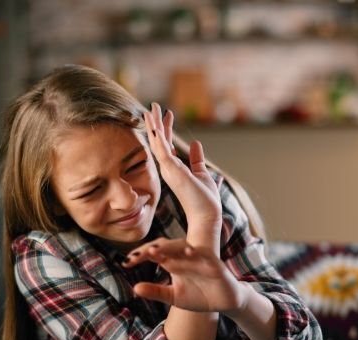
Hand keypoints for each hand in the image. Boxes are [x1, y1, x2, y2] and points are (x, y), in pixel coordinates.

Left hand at [124, 237, 245, 312]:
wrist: (225, 302)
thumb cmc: (199, 296)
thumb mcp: (174, 297)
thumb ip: (156, 292)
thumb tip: (135, 288)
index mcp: (174, 264)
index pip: (155, 254)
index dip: (141, 256)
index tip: (126, 263)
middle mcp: (185, 258)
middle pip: (167, 247)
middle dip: (152, 249)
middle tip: (137, 256)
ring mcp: (199, 259)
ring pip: (183, 248)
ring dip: (170, 248)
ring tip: (155, 251)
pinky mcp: (214, 263)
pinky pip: (205, 255)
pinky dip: (197, 253)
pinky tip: (188, 253)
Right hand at [144, 103, 220, 252]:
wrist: (206, 216)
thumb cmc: (204, 200)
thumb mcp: (202, 173)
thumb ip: (197, 159)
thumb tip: (196, 144)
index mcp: (175, 168)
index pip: (167, 144)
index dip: (166, 128)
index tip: (168, 113)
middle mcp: (169, 168)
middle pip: (159, 141)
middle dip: (155, 123)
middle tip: (153, 105)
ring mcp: (169, 169)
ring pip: (157, 143)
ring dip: (154, 125)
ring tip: (151, 108)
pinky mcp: (172, 171)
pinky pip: (162, 149)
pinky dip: (158, 136)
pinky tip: (155, 123)